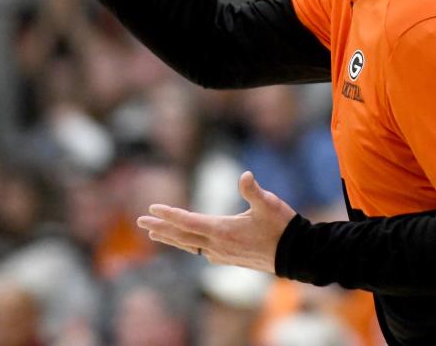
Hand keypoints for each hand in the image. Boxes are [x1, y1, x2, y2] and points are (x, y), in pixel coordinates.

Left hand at [136, 171, 295, 273]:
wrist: (295, 256)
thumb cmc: (282, 227)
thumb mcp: (269, 204)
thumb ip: (254, 190)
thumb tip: (245, 175)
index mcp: (223, 230)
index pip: (188, 222)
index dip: (169, 215)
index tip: (151, 210)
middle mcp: (218, 245)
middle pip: (182, 236)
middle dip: (160, 228)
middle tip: (140, 223)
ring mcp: (223, 254)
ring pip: (189, 246)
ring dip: (171, 238)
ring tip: (155, 235)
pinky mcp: (229, 259)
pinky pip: (201, 251)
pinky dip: (188, 245)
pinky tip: (188, 244)